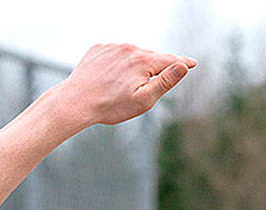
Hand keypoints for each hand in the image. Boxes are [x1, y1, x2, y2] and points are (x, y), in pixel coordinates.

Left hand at [61, 43, 196, 126]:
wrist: (74, 102)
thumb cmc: (109, 107)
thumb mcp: (143, 100)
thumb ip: (165, 82)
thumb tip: (183, 66)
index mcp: (144, 60)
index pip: (170, 60)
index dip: (182, 63)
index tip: (191, 63)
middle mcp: (129, 48)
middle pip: (150, 57)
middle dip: (153, 68)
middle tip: (143, 86)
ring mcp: (112, 46)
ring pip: (132, 54)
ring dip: (133, 65)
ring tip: (121, 85)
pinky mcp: (98, 49)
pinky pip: (114, 54)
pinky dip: (116, 62)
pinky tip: (108, 77)